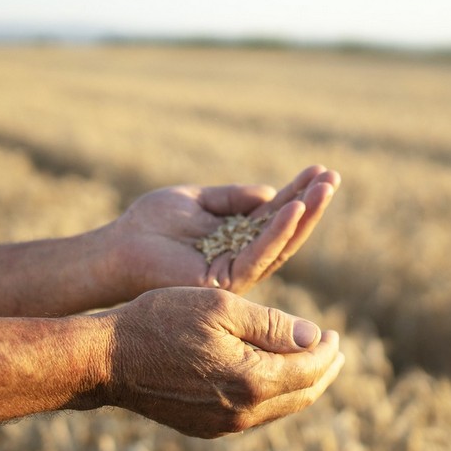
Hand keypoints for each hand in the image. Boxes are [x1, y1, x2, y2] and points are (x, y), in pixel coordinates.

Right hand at [99, 287, 343, 437]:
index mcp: (252, 380)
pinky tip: (271, 376)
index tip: (335, 332)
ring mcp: (223, 425)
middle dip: (323, 371)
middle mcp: (242, 412)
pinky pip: (254, 415)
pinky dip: (273, 395)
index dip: (327, 350)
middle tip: (334, 350)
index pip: (309, 369)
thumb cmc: (162, 321)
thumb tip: (314, 337)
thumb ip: (272, 324)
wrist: (108, 359)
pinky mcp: (206, 427)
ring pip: (280, 408)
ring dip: (300, 385)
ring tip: (310, 362)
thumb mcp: (221, 308)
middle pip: (301, 395)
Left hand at [110, 165, 339, 296]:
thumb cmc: (150, 224)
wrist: (117, 248)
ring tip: (324, 189)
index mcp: (236, 238)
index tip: (320, 170)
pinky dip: (277, 232)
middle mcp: (241, 257)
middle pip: (286, 231)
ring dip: (304, 215)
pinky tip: (293, 209)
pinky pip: (258, 255)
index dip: (298, 193)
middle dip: (311, 204)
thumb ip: (232, 197)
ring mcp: (236, 272)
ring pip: (280, 244)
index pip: (275, 215)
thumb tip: (271, 192)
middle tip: (333, 177)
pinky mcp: (225, 281)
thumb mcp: (197, 199)